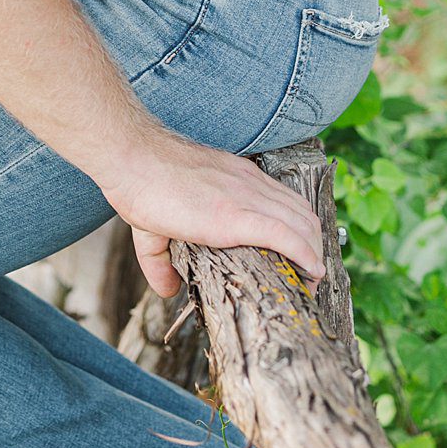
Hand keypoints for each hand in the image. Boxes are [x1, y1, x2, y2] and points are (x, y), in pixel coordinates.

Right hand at [107, 121, 326, 298]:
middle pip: (304, 214)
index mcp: (236, 179)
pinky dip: (305, 255)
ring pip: (303, 225)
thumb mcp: (154, 223)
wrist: (131, 157)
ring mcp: (245, 198)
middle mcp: (248, 185)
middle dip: (314, 246)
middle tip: (308, 276)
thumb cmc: (140, 181)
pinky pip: (286, 236)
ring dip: (314, 254)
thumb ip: (160, 259)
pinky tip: (311, 272)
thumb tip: (167, 290)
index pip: (285, 202)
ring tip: (310, 281)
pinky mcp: (236, 217)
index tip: (299, 258)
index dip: (300, 231)